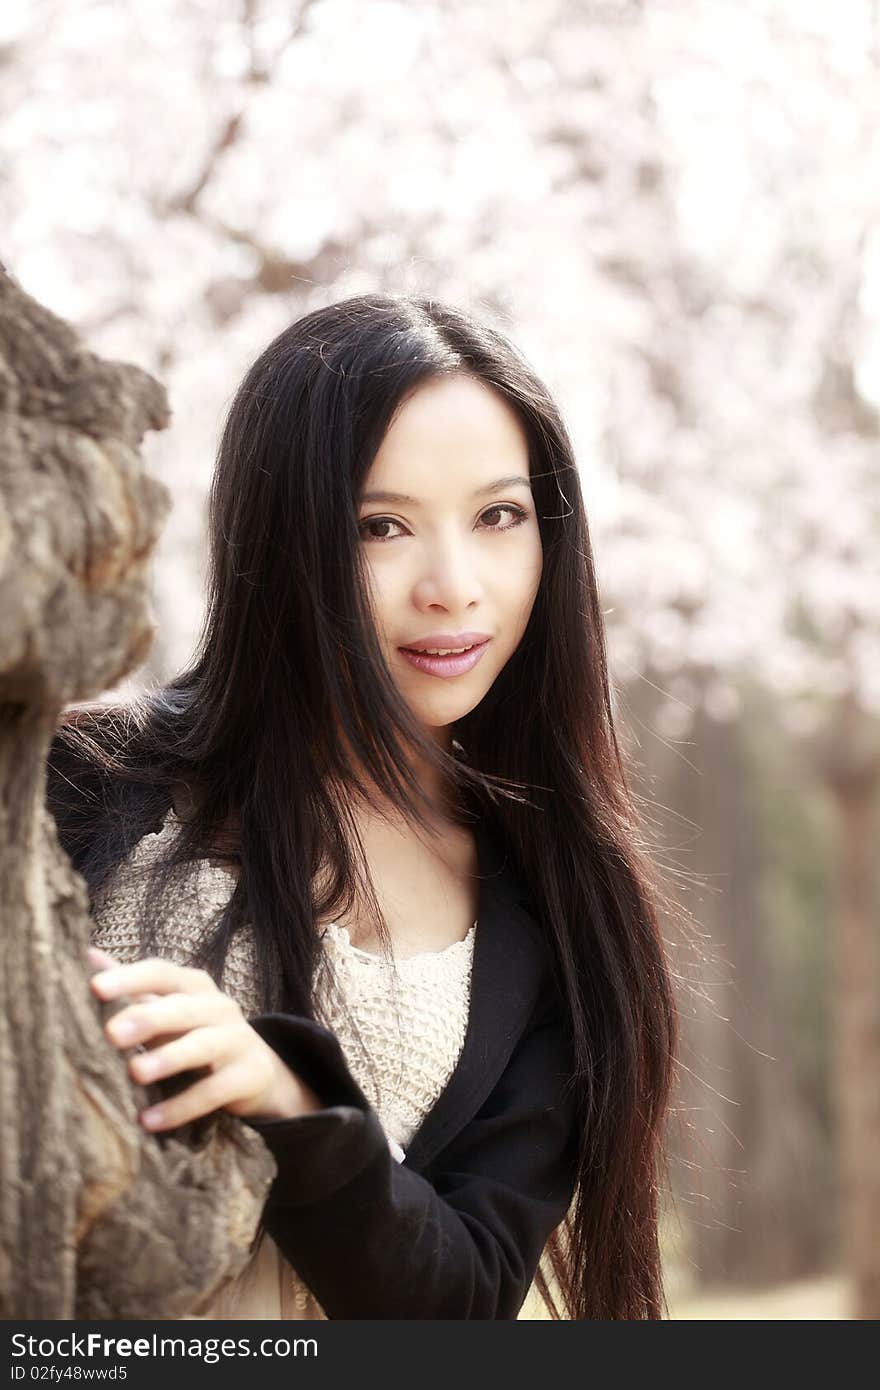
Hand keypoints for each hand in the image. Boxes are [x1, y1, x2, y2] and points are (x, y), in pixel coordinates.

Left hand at [87, 950, 322, 1131]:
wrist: (256, 1071)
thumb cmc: (196, 1033)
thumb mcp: (168, 1009)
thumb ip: (133, 987)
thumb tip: (88, 956)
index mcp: (194, 986)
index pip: (162, 974)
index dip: (130, 978)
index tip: (95, 988)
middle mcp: (219, 1006)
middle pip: (182, 1008)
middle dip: (147, 1019)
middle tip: (111, 1034)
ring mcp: (237, 1040)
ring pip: (202, 1046)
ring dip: (168, 1059)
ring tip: (136, 1073)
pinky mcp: (248, 1076)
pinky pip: (213, 1092)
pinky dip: (181, 1107)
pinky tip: (149, 1121)